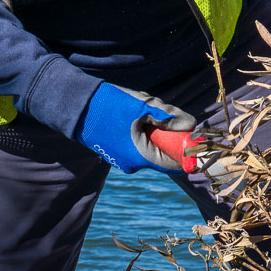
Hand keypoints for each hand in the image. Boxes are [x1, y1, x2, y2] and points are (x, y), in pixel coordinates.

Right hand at [77, 82, 196, 173]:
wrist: (77, 106)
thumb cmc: (111, 105)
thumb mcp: (144, 106)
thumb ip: (170, 117)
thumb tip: (192, 125)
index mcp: (141, 156)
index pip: (175, 164)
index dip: (187, 151)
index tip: (193, 135)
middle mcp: (132, 165)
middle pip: (163, 154)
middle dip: (168, 135)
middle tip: (161, 113)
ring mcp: (122, 161)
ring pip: (150, 147)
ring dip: (153, 132)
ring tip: (140, 112)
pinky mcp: (115, 154)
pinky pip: (137, 146)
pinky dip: (141, 132)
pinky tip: (129, 116)